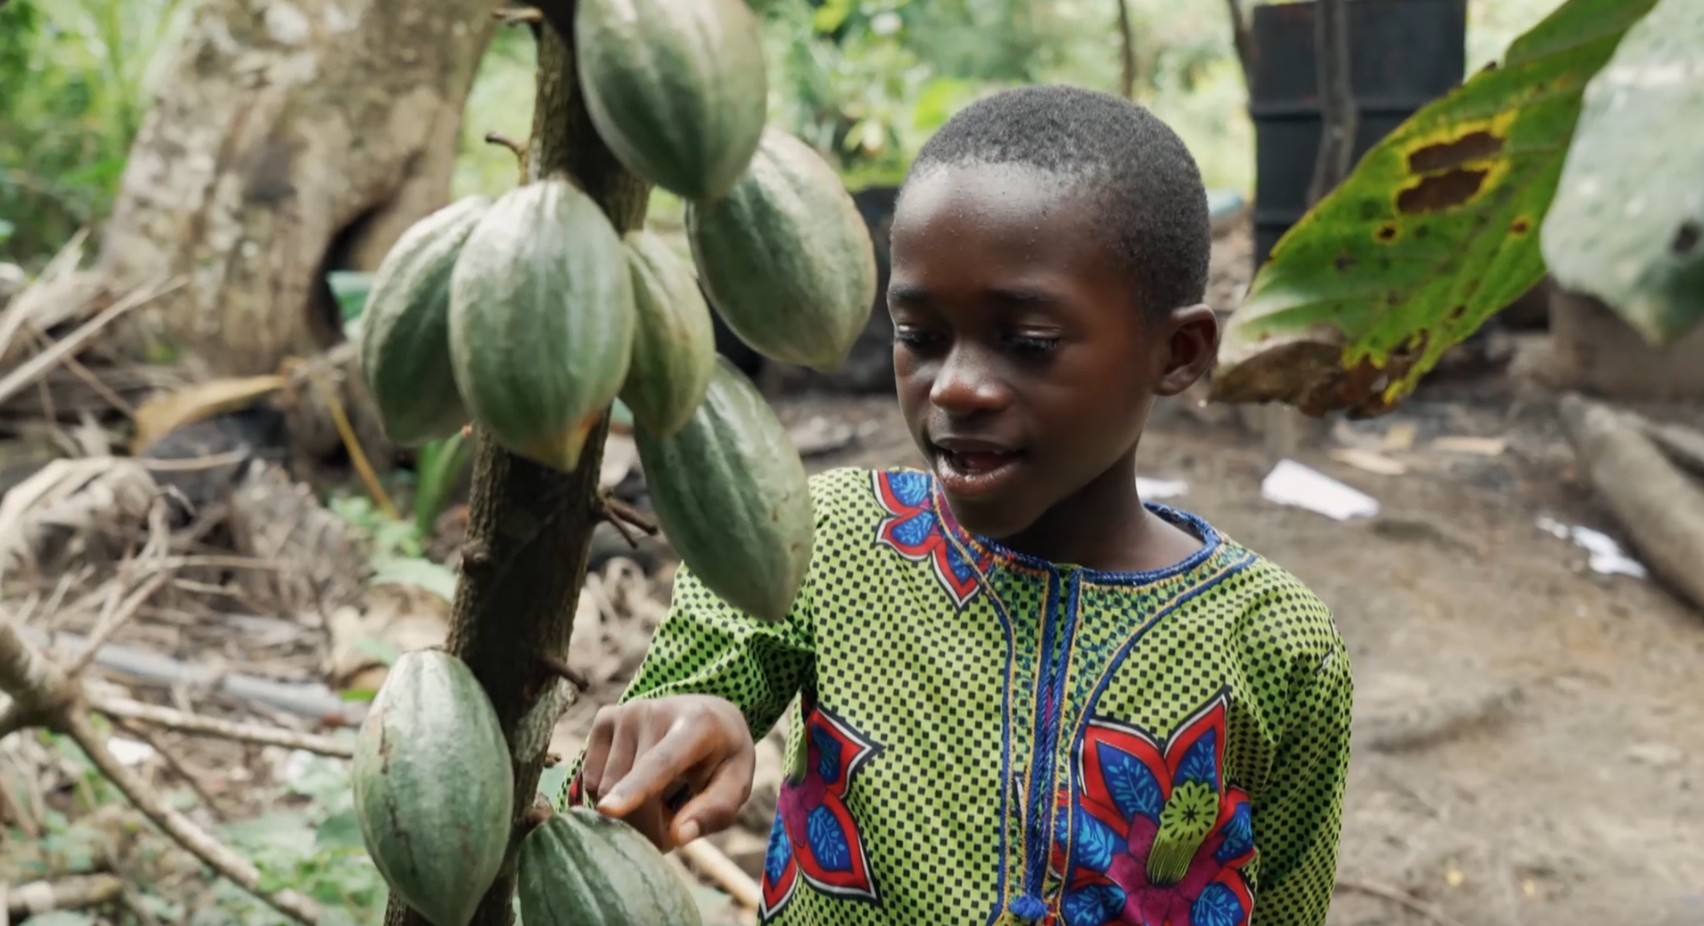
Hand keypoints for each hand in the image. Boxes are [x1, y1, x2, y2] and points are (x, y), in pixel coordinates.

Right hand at [580, 694, 754, 851]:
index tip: (609, 810)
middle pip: (626, 789)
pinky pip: (590, 779)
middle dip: (644, 824)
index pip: (661, 762)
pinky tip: (635, 782)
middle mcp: (655, 711)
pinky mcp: (604, 718)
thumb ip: (714, 811)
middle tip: (670, 829)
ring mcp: (625, 712)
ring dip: (627, 812)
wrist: (708, 715)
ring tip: (658, 800)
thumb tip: (678, 836)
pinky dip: (611, 795)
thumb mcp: (736, 784)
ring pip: (603, 789)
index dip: (636, 788)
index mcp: (696, 725)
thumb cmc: (722, 757)